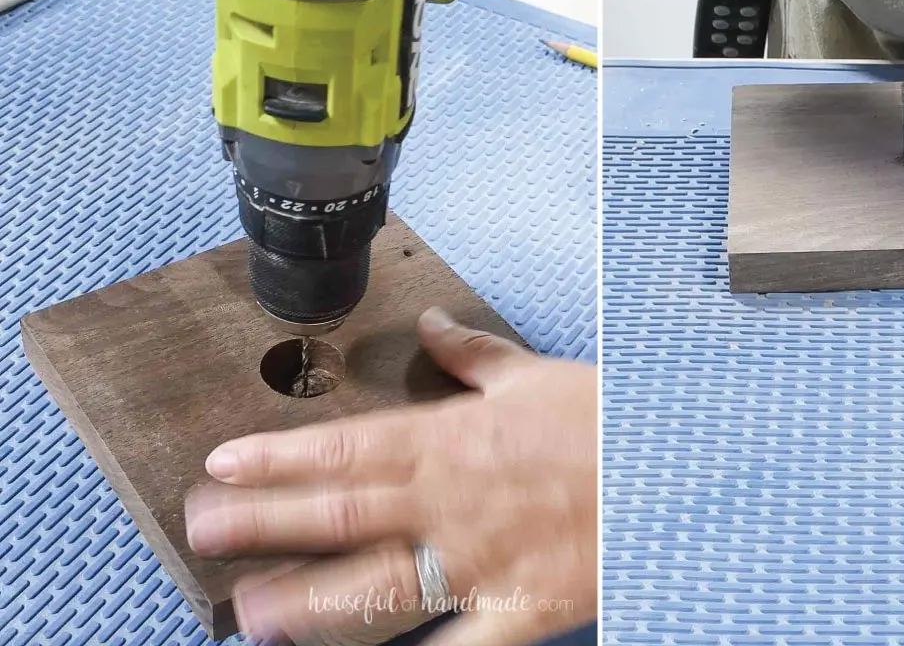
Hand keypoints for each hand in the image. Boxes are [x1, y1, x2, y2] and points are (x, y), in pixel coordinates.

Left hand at [186, 309, 596, 645]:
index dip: (277, 458)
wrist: (670, 474)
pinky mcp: (511, 612)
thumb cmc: (603, 423)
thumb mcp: (535, 375)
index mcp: (448, 441)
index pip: (343, 449)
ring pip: (373, 586)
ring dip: (306, 602)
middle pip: (336, 516)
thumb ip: (471, 355)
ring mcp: (474, 564)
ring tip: (249, 613)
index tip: (223, 463)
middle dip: (262, 523)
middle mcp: (446, 504)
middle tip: (201, 530)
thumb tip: (431, 323)